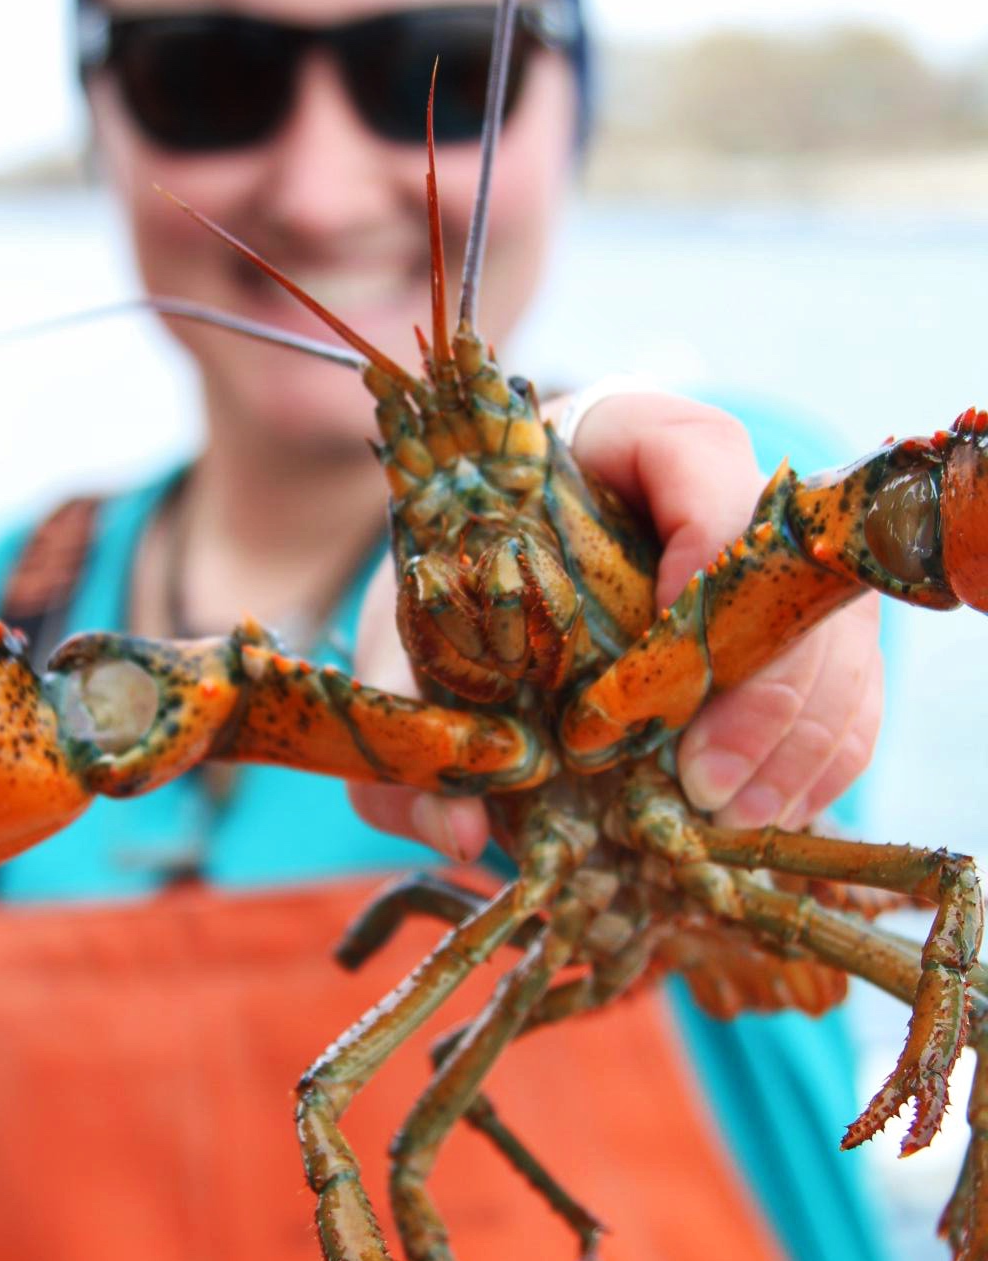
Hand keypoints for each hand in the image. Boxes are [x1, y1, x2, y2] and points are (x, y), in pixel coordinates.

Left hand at [348, 391, 882, 859]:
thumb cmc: (466, 574)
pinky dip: (816, 762)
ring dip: (791, 741)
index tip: (651, 684)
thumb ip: (412, 710)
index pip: (701, 458)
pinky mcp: (808, 631)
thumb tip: (455, 830)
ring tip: (726, 819)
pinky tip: (761, 818)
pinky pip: (849, 693)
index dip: (699, 561)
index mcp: (623, 431)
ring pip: (831, 639)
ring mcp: (779, 559)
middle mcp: (724, 478)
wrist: (510, 565)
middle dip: (753, 690)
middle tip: (699, 786)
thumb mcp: (413, 627)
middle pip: (781, 571)